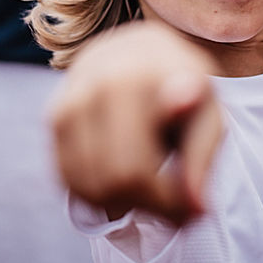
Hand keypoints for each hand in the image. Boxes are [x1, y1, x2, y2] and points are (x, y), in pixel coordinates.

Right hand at [50, 23, 223, 224]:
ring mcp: (69, 101)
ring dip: (125, 205)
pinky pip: (69, 180)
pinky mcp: (54, 117)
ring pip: (89, 187)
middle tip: (180, 210)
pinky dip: (98, 196)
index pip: (138, 171)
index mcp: (141, 80)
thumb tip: (197, 208)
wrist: (138, 49)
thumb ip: (203, 157)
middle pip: (114, 182)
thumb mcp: (209, 114)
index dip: (163, 201)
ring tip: (157, 193)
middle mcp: (98, 85)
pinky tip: (127, 183)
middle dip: (151, 209)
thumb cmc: (185, 87)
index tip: (195, 212)